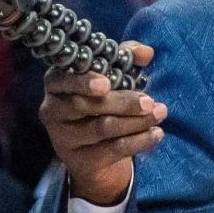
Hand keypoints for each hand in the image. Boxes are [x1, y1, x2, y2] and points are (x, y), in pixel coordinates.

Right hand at [39, 41, 166, 205]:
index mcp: (57, 84)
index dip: (82, 82)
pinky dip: (138, 141)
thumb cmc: (103, 100)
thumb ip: (126, 58)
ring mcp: (64, 138)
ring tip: (160, 113)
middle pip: (86, 105)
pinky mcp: (80, 160)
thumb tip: (146, 52)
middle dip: (122, 103)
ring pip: (102, 128)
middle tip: (149, 102)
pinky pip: (113, 149)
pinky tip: (157, 134)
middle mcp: (53, 111)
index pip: (60, 80)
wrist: (96, 152)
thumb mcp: (113, 75)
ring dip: (136, 121)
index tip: (106, 83)